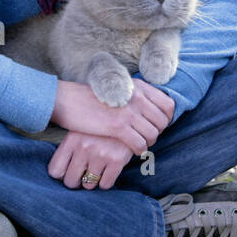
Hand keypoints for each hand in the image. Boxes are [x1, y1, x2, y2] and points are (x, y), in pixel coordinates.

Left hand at [48, 131, 136, 189]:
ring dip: (93, 181)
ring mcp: (101, 154)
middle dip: (77, 181)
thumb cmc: (100, 128)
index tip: (68, 171)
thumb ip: (69, 149)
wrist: (128, 117)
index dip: (62, 175)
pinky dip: (106, 181)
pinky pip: (105, 185)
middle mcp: (84, 147)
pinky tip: (108, 170)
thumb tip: (59, 175)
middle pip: (71, 182)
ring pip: (88, 185)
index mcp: (71, 140)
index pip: (55, 171)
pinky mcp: (117, 160)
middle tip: (83, 174)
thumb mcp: (81, 131)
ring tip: (97, 169)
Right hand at [50, 78, 174, 155]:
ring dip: (148, 143)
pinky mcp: (118, 126)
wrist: (68, 101)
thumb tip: (151, 111)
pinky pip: (140, 143)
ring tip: (138, 144)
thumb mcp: (118, 89)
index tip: (157, 125)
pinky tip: (131, 150)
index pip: (168, 105)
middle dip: (157, 132)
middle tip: (146, 137)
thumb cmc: (91, 98)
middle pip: (163, 122)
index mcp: (138, 86)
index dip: (167, 119)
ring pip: (153, 135)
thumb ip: (136, 96)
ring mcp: (128, 111)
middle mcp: (137, 97)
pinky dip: (138, 150)